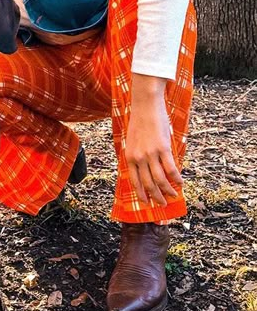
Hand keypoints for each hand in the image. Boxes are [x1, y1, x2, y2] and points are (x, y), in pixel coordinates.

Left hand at [125, 74, 182, 205]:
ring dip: (168, 191)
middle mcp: (139, 158)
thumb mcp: (133, 141)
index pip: (135, 182)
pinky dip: (177, 178)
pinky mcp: (163, 148)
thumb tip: (146, 170)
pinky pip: (171, 169)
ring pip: (160, 180)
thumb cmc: (140, 121)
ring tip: (173, 196)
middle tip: (162, 205)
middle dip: (156, 197)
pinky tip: (180, 183)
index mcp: (129, 156)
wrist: (145, 105)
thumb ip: (137, 155)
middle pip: (148, 184)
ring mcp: (151, 154)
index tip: (147, 203)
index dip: (142, 194)